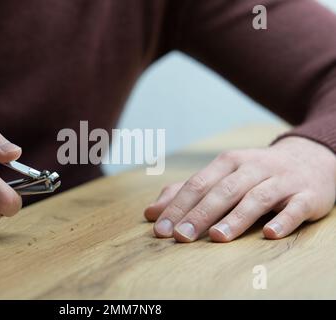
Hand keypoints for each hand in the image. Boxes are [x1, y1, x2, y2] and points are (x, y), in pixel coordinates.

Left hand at [144, 137, 335, 241]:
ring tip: (217, 236)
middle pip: (223, 191)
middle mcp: (253, 168)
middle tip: (181, 236)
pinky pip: (295, 208)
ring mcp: (281, 181)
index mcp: (228, 163)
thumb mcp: (220, 175)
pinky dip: (283, 220)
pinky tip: (270, 234)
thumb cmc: (253, 173)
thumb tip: (150, 213)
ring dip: (236, 218)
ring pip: (256, 198)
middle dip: (200, 214)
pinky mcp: (306, 195)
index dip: (178, 206)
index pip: (198, 184)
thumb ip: (186, 193)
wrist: (308, 159)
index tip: (161, 229)